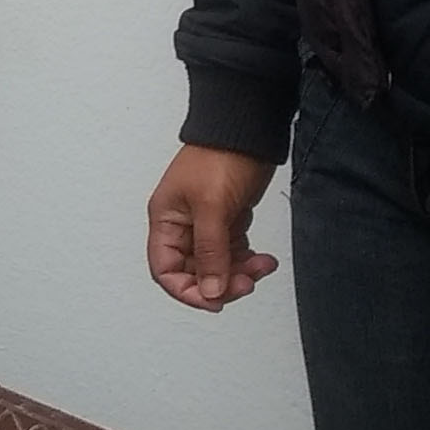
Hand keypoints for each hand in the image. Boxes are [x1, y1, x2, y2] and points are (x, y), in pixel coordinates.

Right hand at [147, 144, 279, 311]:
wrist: (247, 130)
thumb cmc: (221, 155)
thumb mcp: (212, 207)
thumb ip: (210, 252)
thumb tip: (211, 291)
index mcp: (166, 221)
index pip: (165, 270)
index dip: (187, 291)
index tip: (215, 299)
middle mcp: (182, 225)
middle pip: (193, 272)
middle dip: (221, 282)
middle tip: (245, 283)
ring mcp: (205, 223)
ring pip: (217, 265)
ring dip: (239, 272)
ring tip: (261, 267)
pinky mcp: (227, 219)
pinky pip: (233, 252)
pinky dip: (248, 260)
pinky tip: (264, 259)